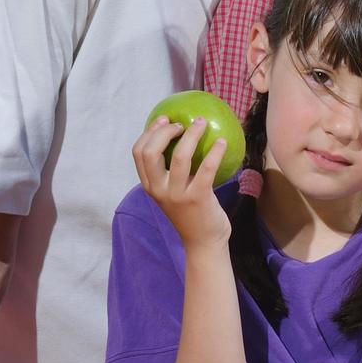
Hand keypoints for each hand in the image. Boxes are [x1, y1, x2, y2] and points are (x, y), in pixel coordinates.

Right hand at [130, 120, 232, 248]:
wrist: (204, 243)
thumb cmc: (191, 213)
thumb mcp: (173, 192)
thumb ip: (171, 173)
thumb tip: (182, 138)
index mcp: (150, 186)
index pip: (138, 153)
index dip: (148, 132)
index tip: (163, 120)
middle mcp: (159, 190)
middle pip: (150, 152)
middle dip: (164, 131)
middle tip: (181, 123)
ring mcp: (177, 195)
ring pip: (179, 156)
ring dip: (192, 135)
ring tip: (202, 123)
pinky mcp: (198, 197)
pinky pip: (207, 168)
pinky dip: (215, 151)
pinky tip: (222, 141)